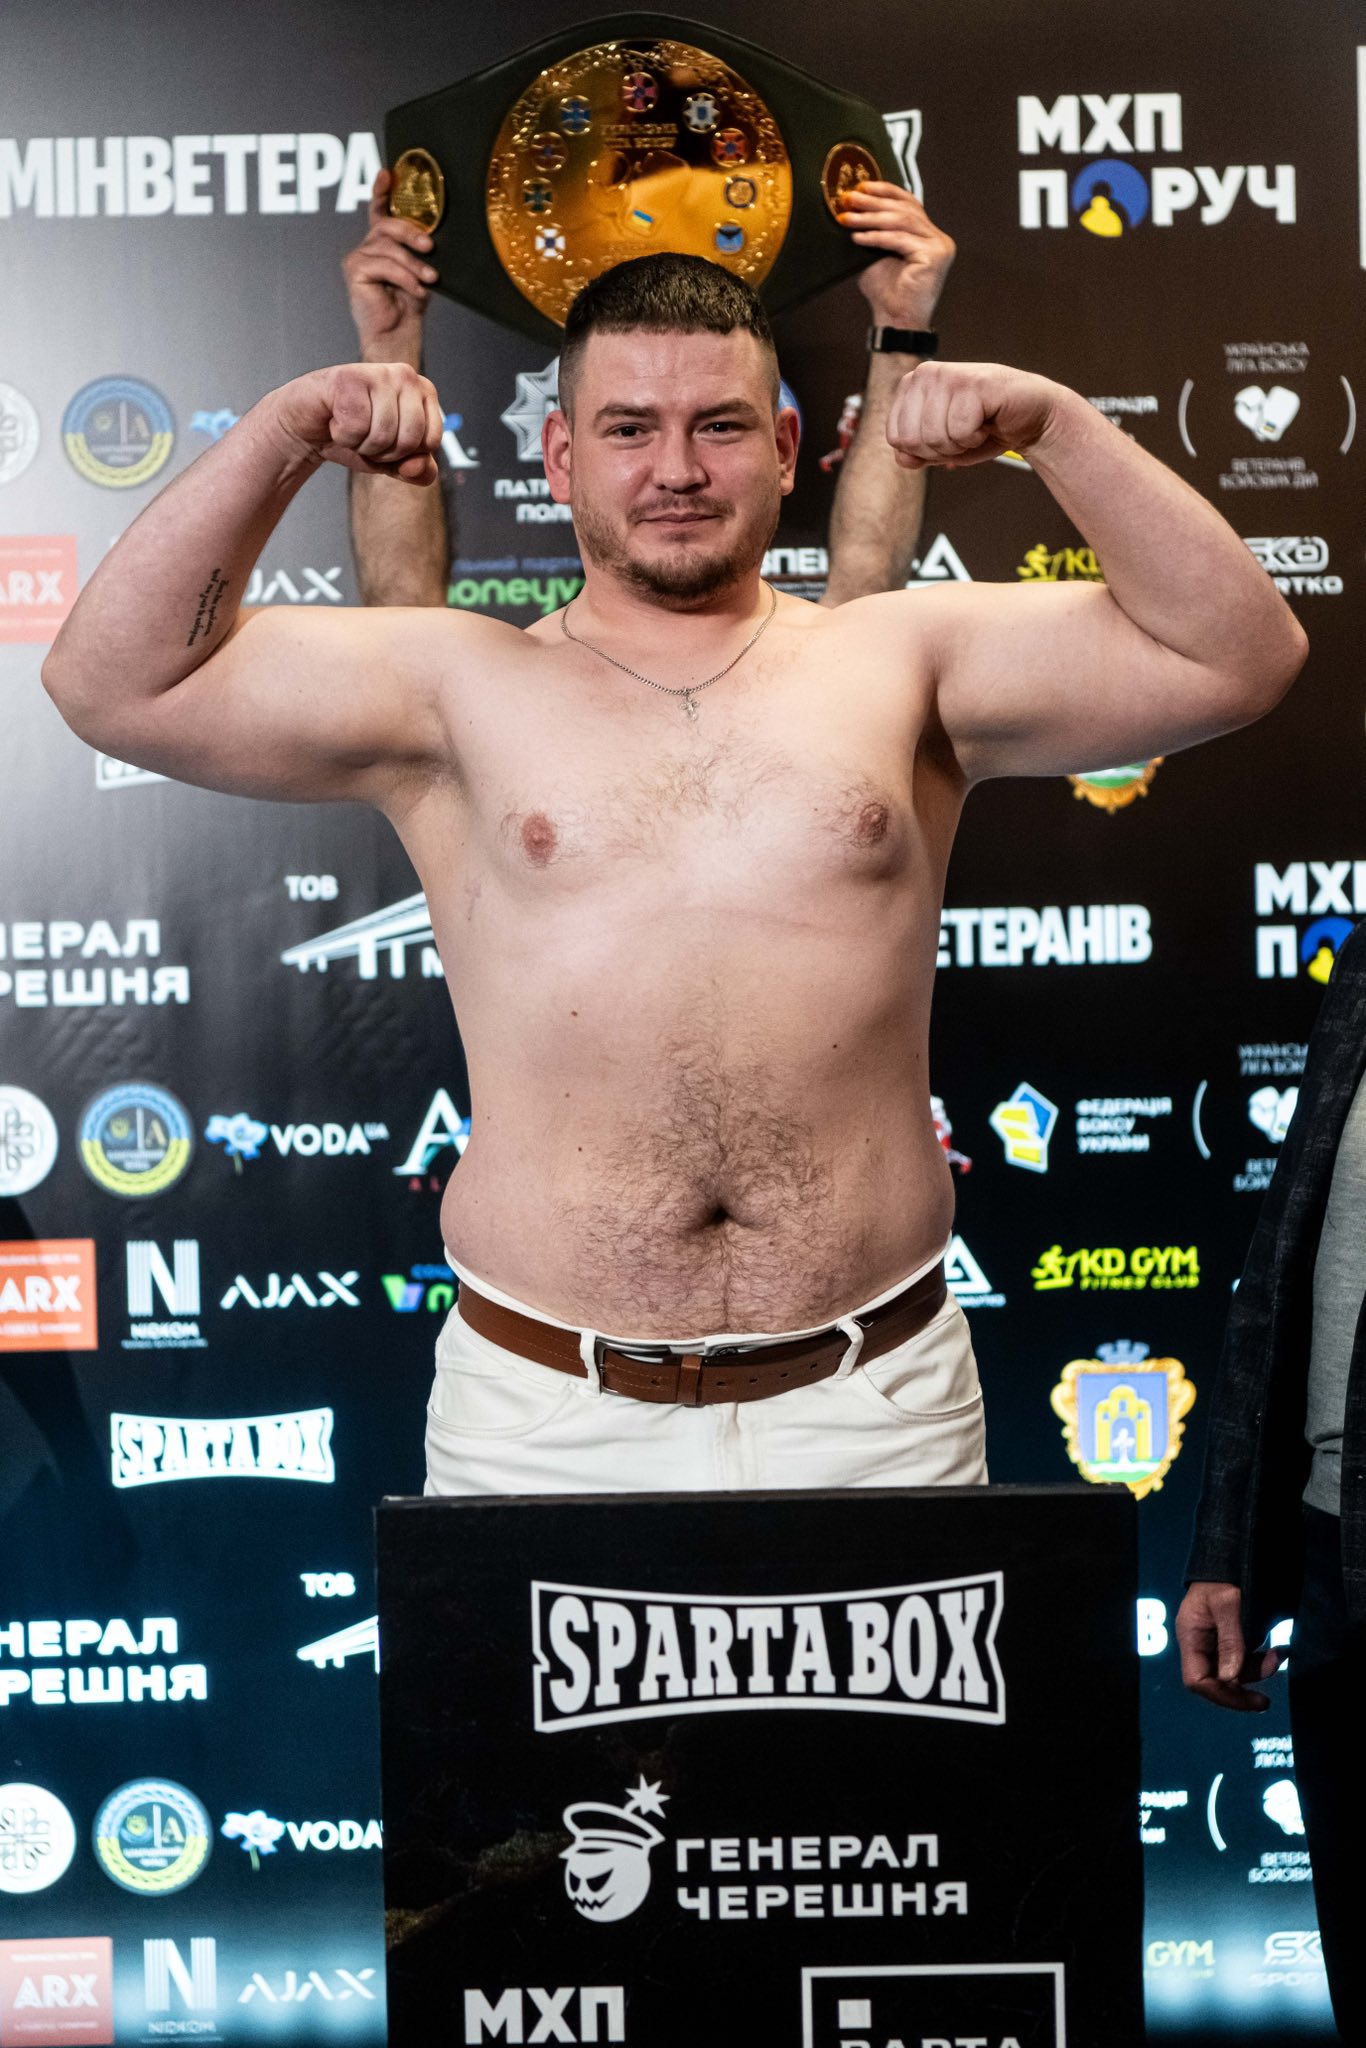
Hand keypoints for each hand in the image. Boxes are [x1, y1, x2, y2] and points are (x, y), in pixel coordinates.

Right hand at [267, 363, 442, 484]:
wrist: (310, 426)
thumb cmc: (355, 435)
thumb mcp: (393, 461)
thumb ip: (417, 470)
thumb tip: (418, 468)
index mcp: (424, 392)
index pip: (430, 442)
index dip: (404, 455)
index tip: (387, 441)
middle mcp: (406, 375)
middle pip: (409, 440)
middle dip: (382, 452)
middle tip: (365, 436)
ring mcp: (379, 372)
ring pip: (383, 435)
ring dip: (360, 444)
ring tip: (350, 427)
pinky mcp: (350, 376)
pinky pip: (356, 428)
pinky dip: (343, 435)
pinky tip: (335, 420)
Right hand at [341, 169, 438, 365]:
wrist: (398, 337)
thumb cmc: (409, 307)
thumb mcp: (419, 271)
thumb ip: (418, 251)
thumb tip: (430, 236)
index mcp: (382, 245)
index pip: (379, 211)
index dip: (381, 191)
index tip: (387, 173)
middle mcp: (367, 247)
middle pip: (387, 224)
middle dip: (410, 232)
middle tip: (429, 247)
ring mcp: (357, 257)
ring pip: (388, 246)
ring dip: (413, 264)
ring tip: (429, 279)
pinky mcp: (354, 270)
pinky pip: (384, 263)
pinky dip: (405, 277)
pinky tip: (416, 290)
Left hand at [839, 182, 954, 329]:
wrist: (896, 322)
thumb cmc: (886, 292)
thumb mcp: (876, 254)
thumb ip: (874, 231)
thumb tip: (853, 206)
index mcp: (928, 235)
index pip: (909, 203)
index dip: (886, 191)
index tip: (861, 186)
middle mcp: (938, 238)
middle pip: (904, 210)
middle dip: (873, 203)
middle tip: (849, 198)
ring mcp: (940, 246)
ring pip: (902, 221)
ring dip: (870, 218)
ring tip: (847, 217)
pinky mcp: (935, 255)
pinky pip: (900, 239)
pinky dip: (876, 237)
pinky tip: (858, 237)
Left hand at [885, 360, 1064, 470]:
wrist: (1029, 418)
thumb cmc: (984, 429)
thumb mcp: (942, 446)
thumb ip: (916, 453)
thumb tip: (902, 459)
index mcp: (911, 385)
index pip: (895, 437)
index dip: (922, 451)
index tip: (945, 437)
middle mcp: (925, 373)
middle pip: (911, 439)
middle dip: (939, 450)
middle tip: (963, 434)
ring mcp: (948, 374)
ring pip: (934, 436)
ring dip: (959, 444)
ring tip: (976, 427)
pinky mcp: (973, 383)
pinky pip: (959, 431)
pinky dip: (975, 437)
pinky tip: (987, 421)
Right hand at [1175, 1581, 1284, 1711]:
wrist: (1236, 1551)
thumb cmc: (1227, 1574)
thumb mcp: (1229, 1603)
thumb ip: (1231, 1640)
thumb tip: (1231, 1678)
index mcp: (1191, 1635)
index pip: (1197, 1680)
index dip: (1221, 1695)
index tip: (1250, 1699)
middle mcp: (1201, 1643)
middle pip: (1217, 1681)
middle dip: (1243, 1688)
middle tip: (1266, 1699)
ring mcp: (1217, 1641)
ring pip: (1235, 1672)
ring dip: (1259, 1671)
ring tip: (1279, 1655)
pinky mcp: (1233, 1637)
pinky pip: (1245, 1659)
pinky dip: (1262, 1660)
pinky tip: (1279, 1650)